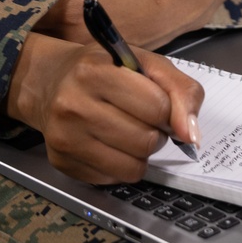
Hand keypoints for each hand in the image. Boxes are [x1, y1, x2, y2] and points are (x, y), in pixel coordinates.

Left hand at [0, 0, 218, 49]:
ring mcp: (88, 57)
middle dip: (10, 24)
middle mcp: (73, 43)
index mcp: (66, 12)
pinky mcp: (102, 64)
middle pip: (26, 37)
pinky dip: (57, 45)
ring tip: (17, 22)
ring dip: (32, 37)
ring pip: (46, 50)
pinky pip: (69, 57)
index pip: (12, 15)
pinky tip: (53, 32)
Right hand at [6, 32, 203, 183]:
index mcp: (95, 71)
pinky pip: (113, 180)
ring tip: (128, 131)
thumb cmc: (105, 68)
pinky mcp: (62, 162)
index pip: (157, 107)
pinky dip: (121, 166)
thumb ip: (180, 90)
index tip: (156, 102)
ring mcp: (64, 137)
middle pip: (146, 140)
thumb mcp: (144, 62)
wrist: (49, 81)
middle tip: (142, 118)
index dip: (166, 108)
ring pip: (133, 167)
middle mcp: (73, 105)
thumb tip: (192, 135)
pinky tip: (108, 144)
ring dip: (141, 153)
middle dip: (155, 132)